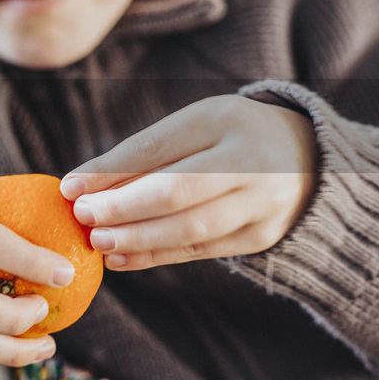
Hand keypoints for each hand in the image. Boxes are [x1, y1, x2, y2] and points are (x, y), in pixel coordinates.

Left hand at [60, 95, 317, 270]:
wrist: (309, 159)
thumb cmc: (229, 137)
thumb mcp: (194, 127)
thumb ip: (142, 154)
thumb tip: (78, 185)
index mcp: (225, 119)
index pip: (158, 147)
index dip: (111, 170)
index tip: (70, 188)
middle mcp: (250, 160)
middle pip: (177, 191)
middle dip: (123, 209)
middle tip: (83, 218)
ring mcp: (261, 203)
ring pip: (191, 228)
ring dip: (137, 239)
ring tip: (98, 243)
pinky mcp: (261, 237)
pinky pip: (202, 250)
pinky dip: (158, 256)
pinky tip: (122, 259)